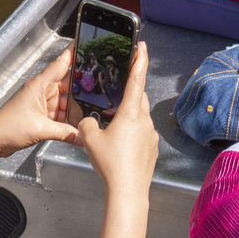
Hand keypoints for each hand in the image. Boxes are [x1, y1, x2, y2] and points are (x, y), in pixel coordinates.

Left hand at [0, 46, 79, 174]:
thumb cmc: (7, 127)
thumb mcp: (40, 129)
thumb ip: (65, 132)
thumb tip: (82, 136)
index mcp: (39, 86)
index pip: (60, 65)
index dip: (72, 53)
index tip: (82, 42)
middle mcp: (42, 92)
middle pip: (69, 87)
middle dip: (80, 94)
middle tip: (95, 98)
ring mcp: (43, 104)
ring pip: (67, 103)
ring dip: (74, 112)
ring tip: (84, 121)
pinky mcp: (43, 116)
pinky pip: (61, 115)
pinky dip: (68, 122)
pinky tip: (76, 128)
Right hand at [79, 42, 157, 197]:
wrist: (129, 191)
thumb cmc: (111, 164)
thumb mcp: (90, 140)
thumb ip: (87, 124)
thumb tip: (88, 123)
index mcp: (131, 114)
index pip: (137, 80)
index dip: (140, 61)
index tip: (142, 46)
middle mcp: (145, 121)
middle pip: (139, 97)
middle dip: (130, 90)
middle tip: (118, 89)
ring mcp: (151, 135)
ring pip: (141, 116)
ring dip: (129, 113)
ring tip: (113, 121)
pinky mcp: (152, 148)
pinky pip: (142, 132)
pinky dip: (132, 130)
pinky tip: (120, 142)